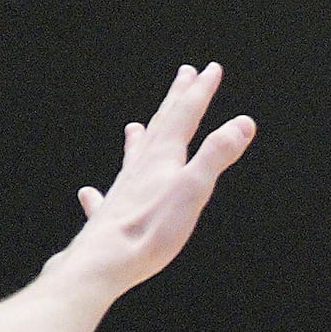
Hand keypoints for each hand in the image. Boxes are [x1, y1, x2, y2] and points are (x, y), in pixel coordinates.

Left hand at [57, 63, 255, 294]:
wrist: (105, 262)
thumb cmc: (151, 230)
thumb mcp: (193, 189)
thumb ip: (216, 155)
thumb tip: (242, 123)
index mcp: (163, 157)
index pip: (185, 114)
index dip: (200, 91)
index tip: (211, 69)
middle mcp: (141, 166)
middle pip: (161, 125)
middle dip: (176, 99)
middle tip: (184, 75)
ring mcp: (124, 189)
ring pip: (134, 155)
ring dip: (140, 137)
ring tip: (135, 125)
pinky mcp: (111, 216)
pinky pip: (107, 197)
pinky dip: (101, 191)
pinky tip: (88, 192)